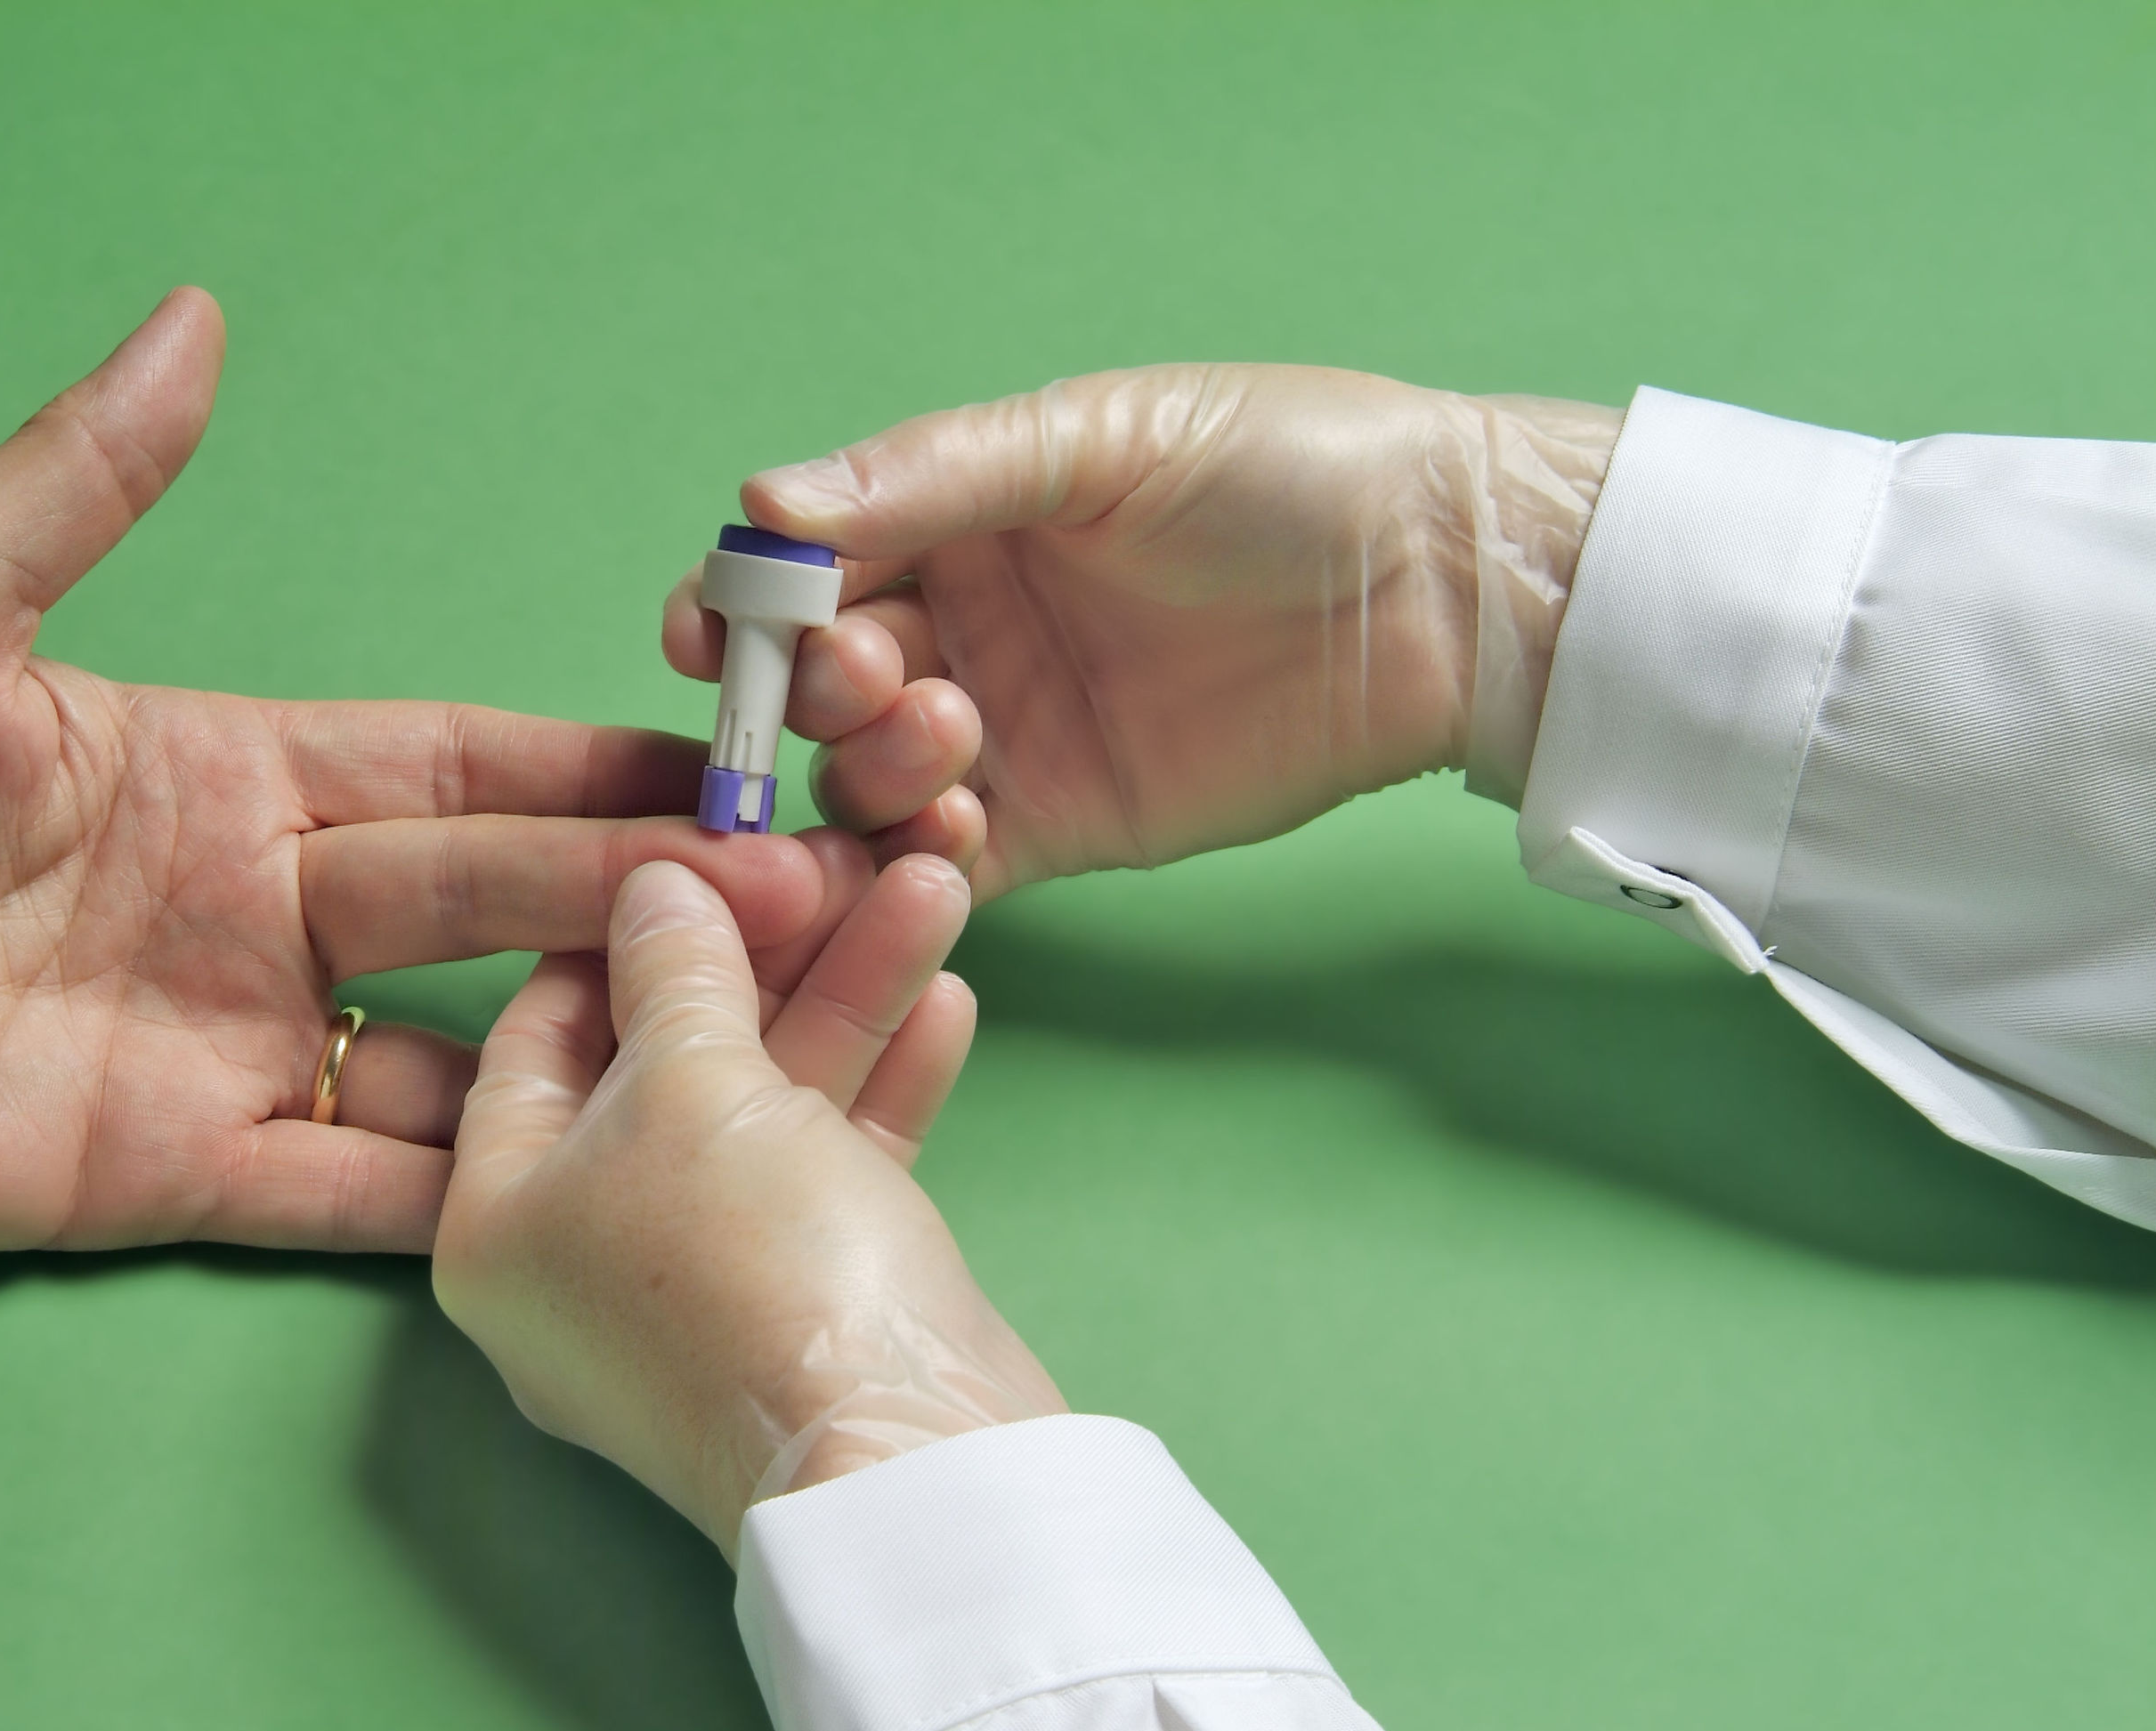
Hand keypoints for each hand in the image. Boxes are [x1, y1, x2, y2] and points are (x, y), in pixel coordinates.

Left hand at [0, 289, 835, 1255]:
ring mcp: (224, 1048)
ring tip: (750, 1055)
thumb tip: (197, 320)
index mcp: (225, 771)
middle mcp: (254, 909)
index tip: (726, 762)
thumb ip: (82, 483)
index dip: (590, 762)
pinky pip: (347, 1188)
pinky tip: (589, 1193)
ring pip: (455, 1054)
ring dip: (594, 1054)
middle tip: (807, 900)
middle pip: (492, 899)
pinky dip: (463, 1196)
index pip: (453, 760)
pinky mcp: (169, 1173)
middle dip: (647, 901)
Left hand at [434, 854, 1063, 1555]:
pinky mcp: (809, 1310)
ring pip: (768, 1105)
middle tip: (840, 853)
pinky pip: (830, 1169)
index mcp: (496, 1223)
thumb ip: (675, 968)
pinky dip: (882, 1085)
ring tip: (935, 883)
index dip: (617, 928)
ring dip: (849, 992)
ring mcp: (701, 1293)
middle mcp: (581, 1265)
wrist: (903, 1461)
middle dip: (768, 948)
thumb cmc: (749, 1266)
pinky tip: (950, 997)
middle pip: (668, 1062)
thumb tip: (657, 887)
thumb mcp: (693, 1083)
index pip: (535, 1036)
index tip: (697, 848)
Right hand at [663, 365, 1623, 896]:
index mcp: (952, 519)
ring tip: (952, 730)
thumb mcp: (1100, 440)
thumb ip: (933, 473)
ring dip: (873, 765)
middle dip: (812, 686)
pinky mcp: (1057, 828)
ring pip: (864, 780)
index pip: (800, 572)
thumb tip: (763, 502)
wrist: (1440, 585)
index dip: (742, 605)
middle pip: (814, 685)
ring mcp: (1002, 736)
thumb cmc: (1286, 471)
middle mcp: (956, 628)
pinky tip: (963, 825)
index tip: (716, 631)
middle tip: (870, 672)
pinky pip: (944, 866)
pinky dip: (921, 859)